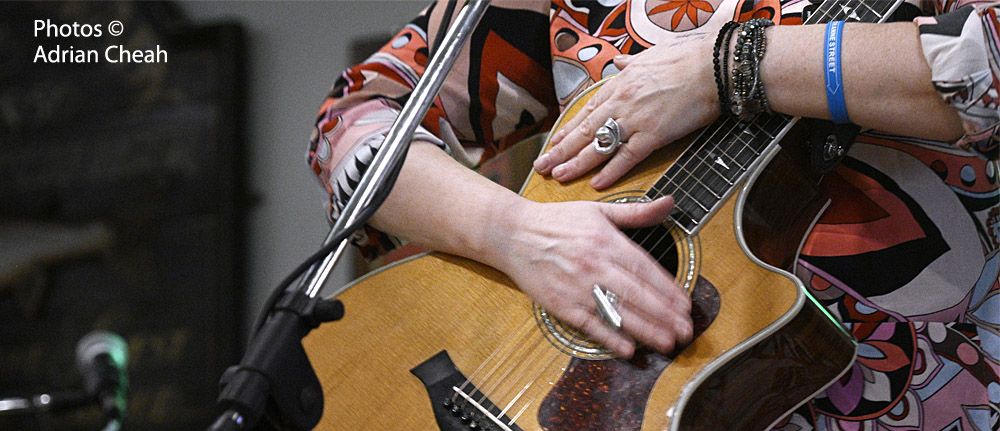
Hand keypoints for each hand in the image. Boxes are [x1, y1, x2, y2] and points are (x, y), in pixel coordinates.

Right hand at [485, 196, 692, 357]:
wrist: (513, 234)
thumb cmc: (557, 221)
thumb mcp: (598, 209)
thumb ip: (636, 212)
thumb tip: (670, 202)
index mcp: (606, 241)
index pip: (645, 269)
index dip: (669, 290)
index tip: (686, 305)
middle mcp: (595, 265)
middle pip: (637, 295)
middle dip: (665, 316)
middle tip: (687, 331)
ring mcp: (577, 287)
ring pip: (618, 312)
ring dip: (646, 331)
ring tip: (668, 343)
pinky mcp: (561, 304)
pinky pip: (590, 325)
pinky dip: (610, 338)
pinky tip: (628, 349)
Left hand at [533, 34, 720, 188]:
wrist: (713, 65)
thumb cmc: (686, 58)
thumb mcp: (650, 55)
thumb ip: (630, 63)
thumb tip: (618, 62)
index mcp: (620, 84)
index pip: (587, 111)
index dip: (568, 130)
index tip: (553, 143)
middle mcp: (621, 102)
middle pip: (584, 131)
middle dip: (560, 150)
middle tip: (542, 166)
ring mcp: (635, 119)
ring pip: (598, 145)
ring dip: (576, 163)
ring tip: (558, 176)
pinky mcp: (654, 134)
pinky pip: (627, 157)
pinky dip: (611, 171)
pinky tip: (596, 183)